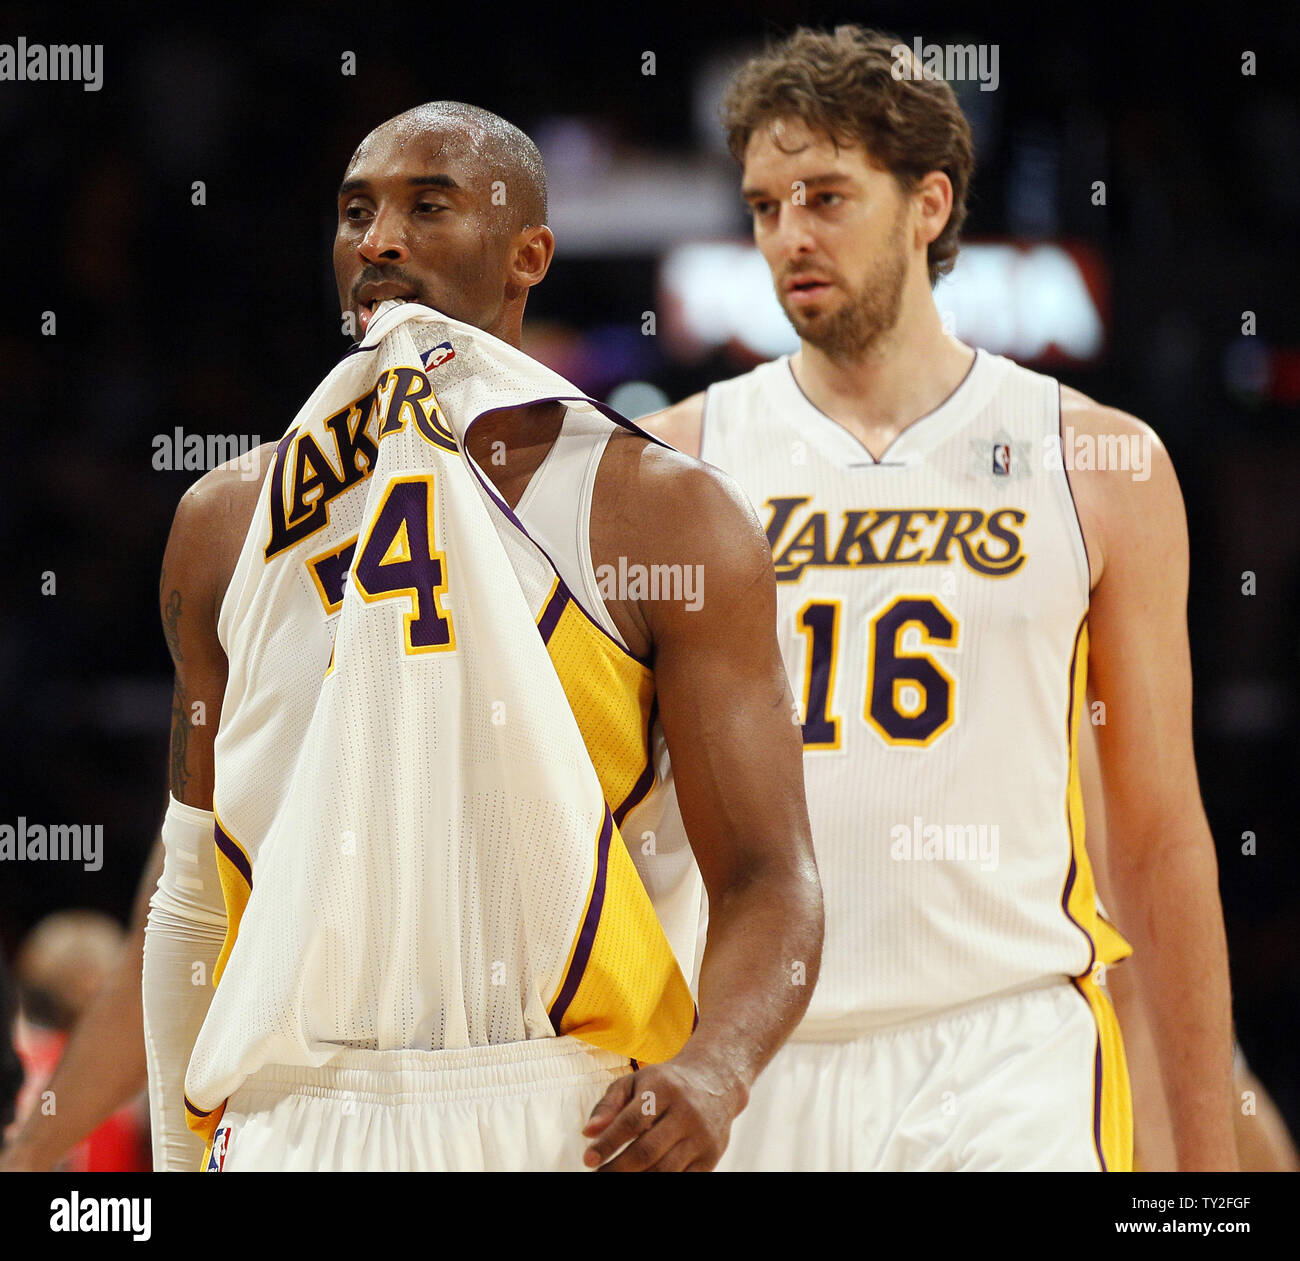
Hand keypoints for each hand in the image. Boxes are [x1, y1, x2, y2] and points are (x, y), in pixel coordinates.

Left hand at [581, 1055, 747, 1171]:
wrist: (716, 1081)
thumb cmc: (665, 1084)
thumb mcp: (636, 1081)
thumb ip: (609, 1104)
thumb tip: (588, 1133)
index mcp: (664, 1088)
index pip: (632, 1122)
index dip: (608, 1143)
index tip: (588, 1160)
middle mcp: (686, 1111)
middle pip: (647, 1151)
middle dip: (617, 1169)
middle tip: (599, 1175)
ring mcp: (701, 1136)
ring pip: (664, 1171)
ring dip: (636, 1180)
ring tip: (616, 1176)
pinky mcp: (711, 1156)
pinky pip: (682, 1180)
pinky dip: (660, 1182)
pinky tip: (643, 1178)